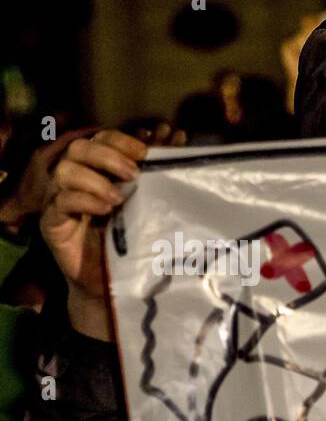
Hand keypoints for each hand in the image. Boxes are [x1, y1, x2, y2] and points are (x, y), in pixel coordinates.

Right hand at [39, 128, 147, 339]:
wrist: (113, 284)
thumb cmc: (131, 241)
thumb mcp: (148, 204)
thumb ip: (157, 172)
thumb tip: (178, 137)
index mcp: (96, 169)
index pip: (100, 138)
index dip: (121, 140)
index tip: (147, 151)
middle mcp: (74, 179)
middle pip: (79, 148)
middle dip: (108, 155)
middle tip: (134, 172)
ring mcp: (59, 200)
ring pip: (64, 171)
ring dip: (95, 178)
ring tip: (119, 197)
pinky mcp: (52, 224)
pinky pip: (60, 202)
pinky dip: (84, 200)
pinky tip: (106, 209)